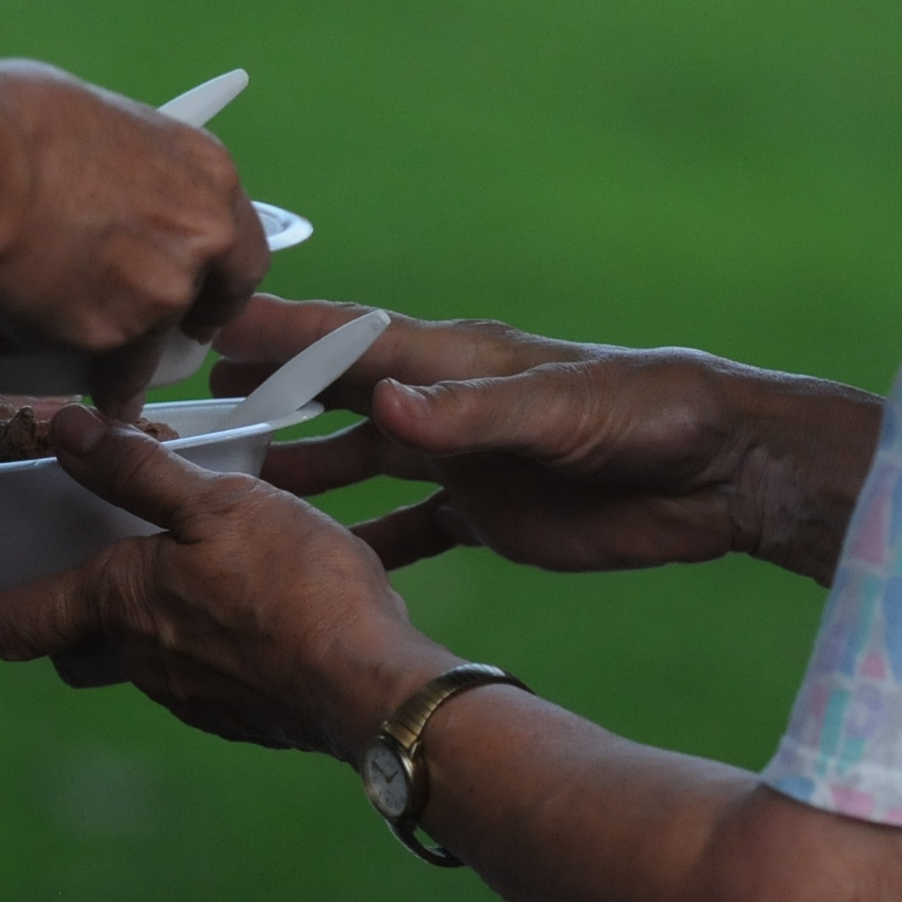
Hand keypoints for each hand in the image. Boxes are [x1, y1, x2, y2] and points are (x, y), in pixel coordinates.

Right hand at [0, 62, 273, 412]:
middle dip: (179, 322)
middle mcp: (201, 235)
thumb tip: (93, 185)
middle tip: (143, 332)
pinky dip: (74, 372)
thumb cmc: (6, 124)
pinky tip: (38, 360)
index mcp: (205, 170)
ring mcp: (162, 291)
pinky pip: (103, 371)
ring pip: (151, 346)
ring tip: (70, 353)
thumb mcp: (93, 124)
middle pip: (212, 300)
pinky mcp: (115, 339)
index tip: (195, 292)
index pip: (238, 243)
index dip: (213, 275)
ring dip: (120, 357)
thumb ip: (119, 171)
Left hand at [0, 407, 452, 757]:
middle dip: (49, 619)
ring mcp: (188, 696)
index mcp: (117, 606)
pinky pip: (190, 676)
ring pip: (131, 660)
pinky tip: (231, 617)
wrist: (371, 688)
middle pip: (67, 645)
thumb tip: (65, 428)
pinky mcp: (238, 714)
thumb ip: (140, 469)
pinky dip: (189, 646)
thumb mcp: (218, 502)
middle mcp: (138, 661)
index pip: (11, 619)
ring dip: (125, 629)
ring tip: (151, 585)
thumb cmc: (295, 586)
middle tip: (47, 581)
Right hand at [212, 298, 886, 583]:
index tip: (194, 332)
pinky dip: (357, 545)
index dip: (269, 334)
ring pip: (355, 466)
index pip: (342, 340)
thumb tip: (382, 405)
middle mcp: (444, 405)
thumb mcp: (563, 412)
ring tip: (221, 497)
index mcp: (453, 362)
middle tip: (177, 420)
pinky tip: (313, 568)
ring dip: (295, 480)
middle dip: (258, 407)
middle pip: (330, 402)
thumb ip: (472, 414)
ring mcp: (461, 460)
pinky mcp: (487, 512)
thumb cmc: (652, 415)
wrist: (724, 470)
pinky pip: (405, 530)